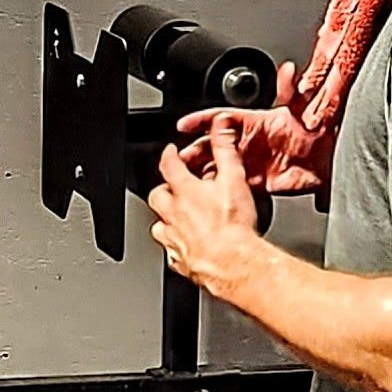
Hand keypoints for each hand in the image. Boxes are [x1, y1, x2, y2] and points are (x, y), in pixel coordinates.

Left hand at [148, 119, 269, 305]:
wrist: (235, 265)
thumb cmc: (234, 227)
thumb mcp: (234, 179)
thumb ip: (226, 151)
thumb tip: (221, 126)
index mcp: (184, 192)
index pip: (168, 165)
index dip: (168, 155)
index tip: (170, 152)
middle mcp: (173, 215)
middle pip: (157, 197)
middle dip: (163, 189)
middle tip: (173, 187)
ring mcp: (174, 240)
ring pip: (159, 226)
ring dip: (166, 220)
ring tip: (178, 218)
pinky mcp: (180, 262)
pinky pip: (171, 253)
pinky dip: (176, 247)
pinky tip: (187, 247)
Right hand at [175, 59, 330, 194]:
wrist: (331, 158)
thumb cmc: (320, 129)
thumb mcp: (303, 106)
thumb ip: (291, 89)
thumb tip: (288, 70)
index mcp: (255, 120)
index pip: (221, 118)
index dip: (201, 120)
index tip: (184, 124)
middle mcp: (250, 141)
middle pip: (214, 144)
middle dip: (195, 149)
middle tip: (180, 157)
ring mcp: (252, 161)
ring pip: (219, 164)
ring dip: (203, 170)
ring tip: (188, 177)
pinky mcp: (258, 181)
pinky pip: (233, 183)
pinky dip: (220, 187)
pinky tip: (208, 192)